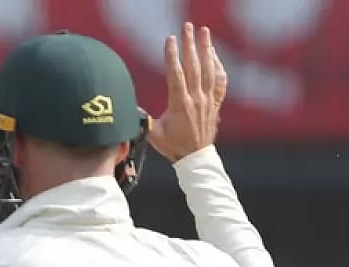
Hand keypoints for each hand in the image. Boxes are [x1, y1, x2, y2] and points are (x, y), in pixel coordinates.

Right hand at [148, 22, 228, 162]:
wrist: (195, 157)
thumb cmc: (172, 146)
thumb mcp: (153, 134)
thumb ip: (143, 119)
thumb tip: (130, 108)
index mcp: (180, 104)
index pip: (176, 74)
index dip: (173, 56)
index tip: (170, 39)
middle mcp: (196, 98)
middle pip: (194, 66)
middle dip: (190, 44)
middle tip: (188, 27)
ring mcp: (208, 99)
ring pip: (209, 69)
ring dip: (206, 49)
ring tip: (204, 32)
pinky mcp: (214, 102)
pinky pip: (219, 81)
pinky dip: (218, 66)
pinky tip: (214, 55)